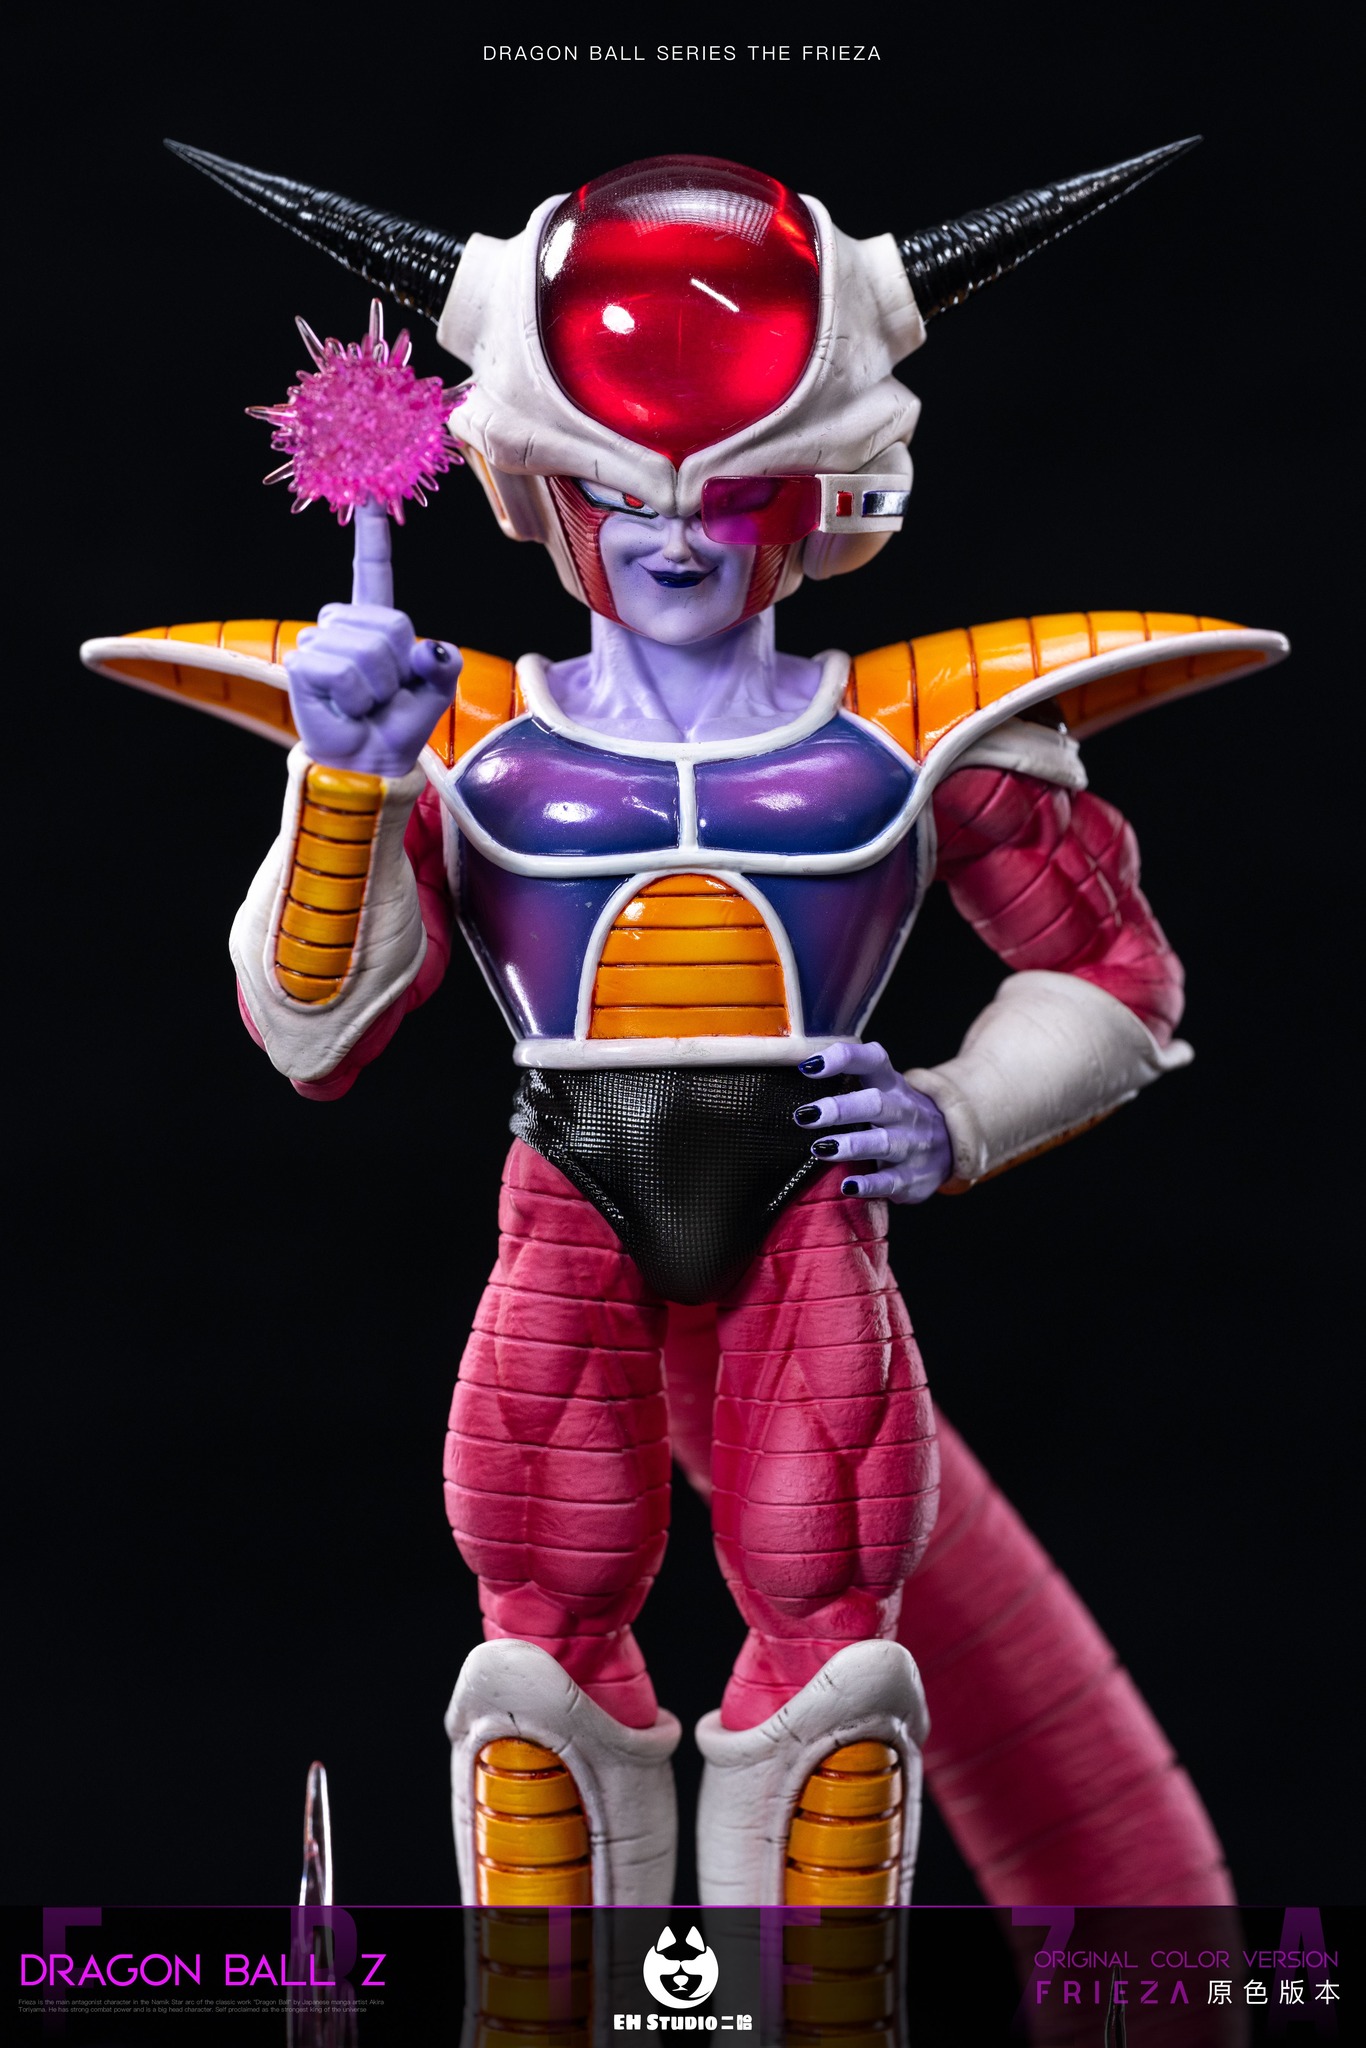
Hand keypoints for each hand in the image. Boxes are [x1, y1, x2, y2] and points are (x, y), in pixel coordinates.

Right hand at [282, 498, 459, 776]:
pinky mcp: (302, 664)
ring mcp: (318, 643)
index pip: (372, 574)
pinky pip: (345, 670)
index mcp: (374, 625)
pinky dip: (356, 697)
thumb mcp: (436, 690)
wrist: (372, 760)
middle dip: (397, 667)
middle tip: (384, 694)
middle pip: (389, 625)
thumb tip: (429, 650)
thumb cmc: (399, 724)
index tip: (370, 498)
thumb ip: (443, 663)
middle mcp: (342, 627)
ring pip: (367, 650)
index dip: (372, 539)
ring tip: (365, 703)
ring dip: (378, 687)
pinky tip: (347, 707)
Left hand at [794, 1040, 951, 1202]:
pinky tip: (847, 1186)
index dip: (841, 1059)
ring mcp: (912, 1144)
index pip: (872, 1061)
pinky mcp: (914, 1177)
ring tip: (821, 1148)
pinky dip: (870, 1185)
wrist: (954, 1144)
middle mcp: (904, 1111)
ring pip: (883, 1142)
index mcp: (892, 1085)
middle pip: (875, 1104)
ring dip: (851, 1145)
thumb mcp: (885, 1090)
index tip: (808, 1066)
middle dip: (839, 1109)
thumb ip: (850, 1081)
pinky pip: (892, 1181)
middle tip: (805, 1115)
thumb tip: (796, 1073)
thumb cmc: (899, 1114)